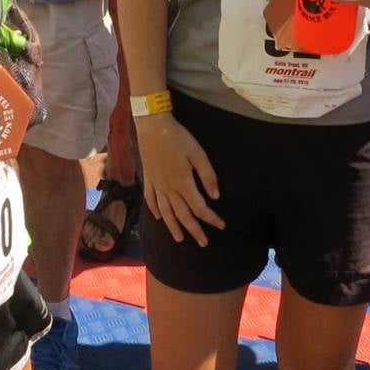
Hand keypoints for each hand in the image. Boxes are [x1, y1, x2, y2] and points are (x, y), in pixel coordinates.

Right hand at [137, 112, 222, 246]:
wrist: (152, 126)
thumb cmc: (178, 138)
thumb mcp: (198, 153)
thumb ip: (207, 175)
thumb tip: (215, 196)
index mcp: (183, 183)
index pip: (199, 207)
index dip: (211, 218)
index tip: (221, 225)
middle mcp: (169, 189)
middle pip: (182, 215)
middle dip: (194, 230)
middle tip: (203, 243)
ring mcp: (157, 185)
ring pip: (165, 212)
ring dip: (173, 227)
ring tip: (180, 239)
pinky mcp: (148, 179)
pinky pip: (151, 200)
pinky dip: (155, 211)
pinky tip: (159, 218)